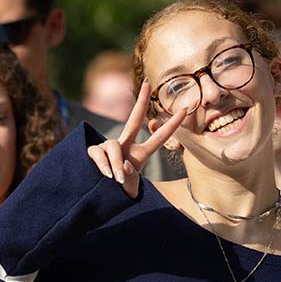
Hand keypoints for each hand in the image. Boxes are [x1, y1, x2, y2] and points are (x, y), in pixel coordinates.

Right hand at [86, 80, 186, 197]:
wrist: (100, 199)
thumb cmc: (119, 193)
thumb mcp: (130, 188)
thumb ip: (130, 177)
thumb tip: (123, 162)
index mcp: (140, 154)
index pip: (159, 138)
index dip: (172, 125)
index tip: (186, 110)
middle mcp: (125, 145)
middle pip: (134, 119)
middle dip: (141, 100)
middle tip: (147, 82)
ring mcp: (109, 147)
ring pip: (114, 146)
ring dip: (116, 164)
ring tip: (117, 179)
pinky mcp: (95, 151)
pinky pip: (99, 153)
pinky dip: (103, 165)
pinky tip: (106, 175)